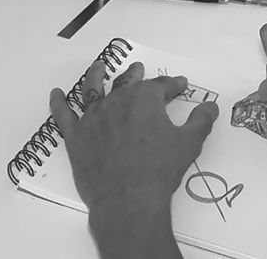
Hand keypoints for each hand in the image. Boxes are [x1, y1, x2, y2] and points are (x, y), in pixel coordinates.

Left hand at [49, 60, 218, 211]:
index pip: (161, 86)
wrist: (128, 199)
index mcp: (144, 100)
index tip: (180, 85)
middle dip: (135, 74)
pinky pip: (63, 115)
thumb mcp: (190, 143)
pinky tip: (56, 94)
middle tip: (138, 69)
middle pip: (126, 82)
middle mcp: (117, 101)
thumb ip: (201, 121)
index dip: (173, 85)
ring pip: (92, 89)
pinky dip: (58, 103)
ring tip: (98, 66)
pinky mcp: (76, 137)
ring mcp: (93, 118)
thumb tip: (211, 107)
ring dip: (96, 75)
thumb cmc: (160, 170)